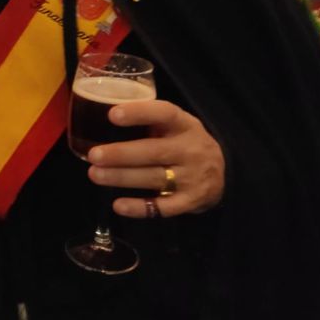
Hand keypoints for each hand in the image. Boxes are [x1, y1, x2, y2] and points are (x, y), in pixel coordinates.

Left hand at [85, 99, 224, 218]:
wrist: (225, 175)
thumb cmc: (185, 143)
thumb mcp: (177, 125)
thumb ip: (150, 120)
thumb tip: (102, 112)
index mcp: (185, 125)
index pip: (164, 113)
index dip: (139, 113)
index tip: (113, 115)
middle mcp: (189, 150)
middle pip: (154, 151)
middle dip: (121, 154)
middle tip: (94, 155)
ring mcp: (191, 178)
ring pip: (154, 178)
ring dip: (122, 177)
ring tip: (95, 174)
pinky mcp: (189, 202)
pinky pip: (163, 208)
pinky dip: (140, 208)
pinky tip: (118, 205)